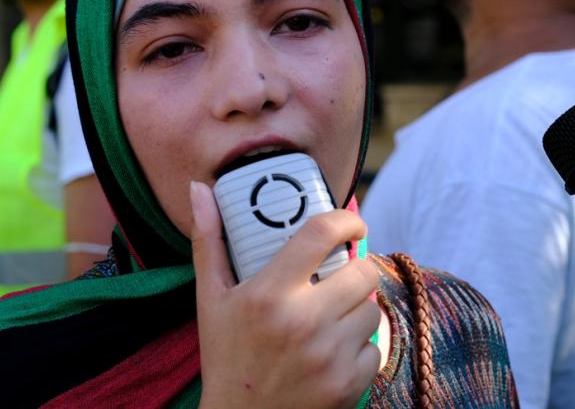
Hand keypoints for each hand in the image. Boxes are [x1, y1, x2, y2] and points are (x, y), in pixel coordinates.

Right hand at [188, 181, 380, 408]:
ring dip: (356, 310)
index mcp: (268, 293)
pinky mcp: (348, 383)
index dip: (346, 220)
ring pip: (371, 309)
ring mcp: (329, 354)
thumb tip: (199, 191)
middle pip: (362, 270)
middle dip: (354, 271)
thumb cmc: (226, 357)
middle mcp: (302, 321)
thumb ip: (208, 241)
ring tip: (331, 319)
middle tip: (338, 279)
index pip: (321, 233)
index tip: (353, 224)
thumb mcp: (210, 299)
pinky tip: (334, 351)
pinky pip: (375, 347)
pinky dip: (361, 347)